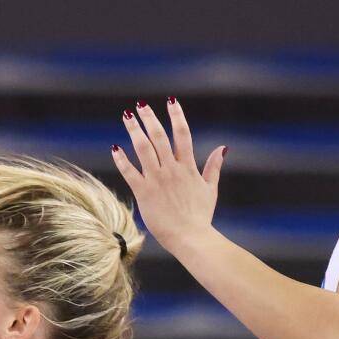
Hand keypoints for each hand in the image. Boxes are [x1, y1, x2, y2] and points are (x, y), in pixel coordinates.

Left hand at [111, 98, 226, 251]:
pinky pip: (130, 171)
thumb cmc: (200, 216)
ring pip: (144, 149)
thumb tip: (223, 147)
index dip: (177, 115)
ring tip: (127, 117)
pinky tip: (115, 147)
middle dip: (150, 118)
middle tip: (141, 105)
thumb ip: (214, 167)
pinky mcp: (144, 192)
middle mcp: (172, 170)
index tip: (171, 101)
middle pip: (160, 137)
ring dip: (134, 131)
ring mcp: (157, 180)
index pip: (182, 134)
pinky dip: (122, 159)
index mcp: (188, 167)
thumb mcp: (210, 189)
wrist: (191, 238)